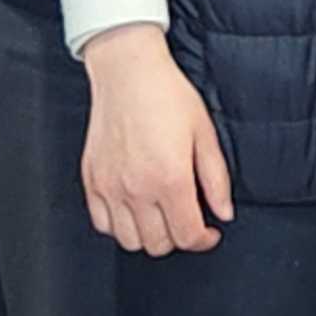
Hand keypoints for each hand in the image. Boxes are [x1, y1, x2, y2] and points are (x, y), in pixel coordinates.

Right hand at [79, 26, 236, 253]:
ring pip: (130, 240)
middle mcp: (137, 189)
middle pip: (158, 244)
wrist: (128, 71)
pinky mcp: (92, 180)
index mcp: (170, 178)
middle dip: (178, 237)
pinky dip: (119, 225)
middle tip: (186, 218)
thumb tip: (223, 214)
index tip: (209, 232)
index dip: (203, 241)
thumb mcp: (204, 134)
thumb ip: (216, 179)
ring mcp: (110, 187)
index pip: (187, 236)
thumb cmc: (168, 95)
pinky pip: (102, 223)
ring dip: (149, 236)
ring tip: (160, 216)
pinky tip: (134, 208)